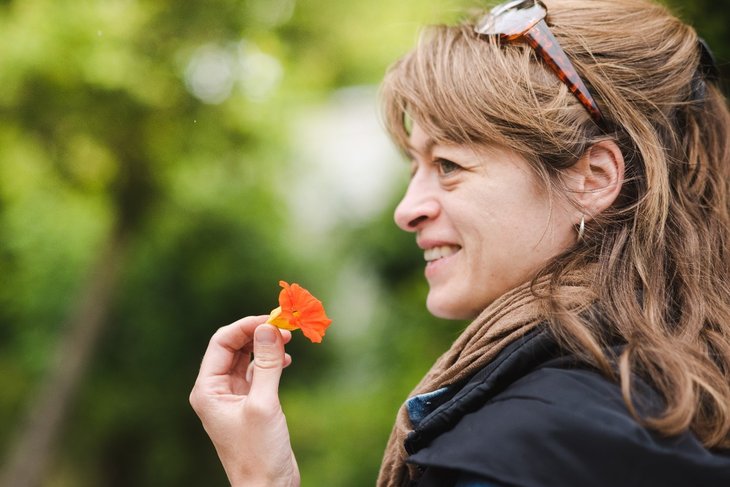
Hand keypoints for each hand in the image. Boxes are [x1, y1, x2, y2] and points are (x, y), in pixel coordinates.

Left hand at [190, 316, 299, 486]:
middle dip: (258, 333)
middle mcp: (217, 390)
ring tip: (289, 340)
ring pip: (247, 358)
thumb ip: (267, 364)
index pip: (222, 343)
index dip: (246, 326)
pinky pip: (259, 373)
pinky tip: (287, 360)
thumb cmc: (258, 453)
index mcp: (208, 390)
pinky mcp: (251, 404)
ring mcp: (234, 397)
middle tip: (285, 326)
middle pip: (234, 347)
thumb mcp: (263, 404)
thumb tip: (269, 327)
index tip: (272, 319)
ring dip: (266, 346)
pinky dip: (272, 362)